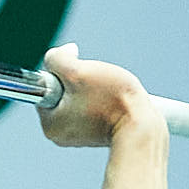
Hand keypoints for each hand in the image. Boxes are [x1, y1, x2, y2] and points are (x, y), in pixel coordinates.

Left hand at [38, 43, 160, 147]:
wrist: (143, 128)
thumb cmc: (111, 101)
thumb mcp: (77, 71)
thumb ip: (58, 58)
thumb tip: (63, 53)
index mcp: (49, 124)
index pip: (45, 86)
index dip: (63, 73)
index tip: (80, 77)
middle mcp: (60, 134)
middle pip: (63, 91)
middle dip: (80, 81)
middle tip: (96, 85)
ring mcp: (79, 135)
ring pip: (79, 96)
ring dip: (93, 88)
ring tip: (108, 94)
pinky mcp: (96, 133)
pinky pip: (93, 106)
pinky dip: (103, 99)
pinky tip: (114, 102)